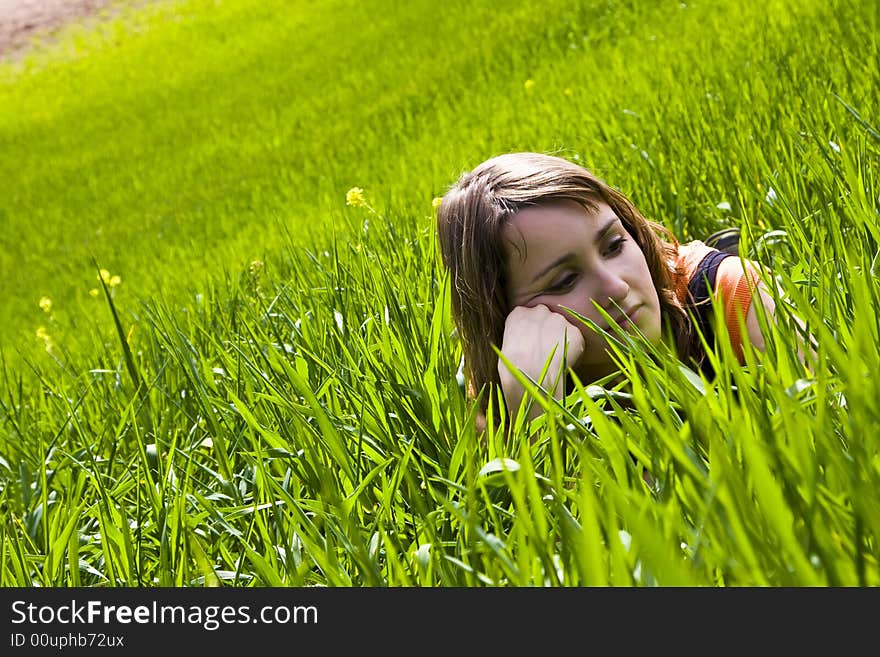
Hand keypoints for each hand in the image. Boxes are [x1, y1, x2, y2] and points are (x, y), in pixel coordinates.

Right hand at [497, 304, 584, 418]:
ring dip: (561, 341)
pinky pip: (576, 342)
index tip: (533, 343)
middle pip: (548, 320)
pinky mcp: (574, 332)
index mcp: (519, 313)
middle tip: (545, 352)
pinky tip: (563, 364)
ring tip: (553, 360)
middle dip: (549, 333)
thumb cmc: (512, 368)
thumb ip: (519, 336)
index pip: (529, 316)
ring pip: (564, 329)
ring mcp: (559, 319)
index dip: (533, 331)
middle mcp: (540, 311)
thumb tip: (528, 342)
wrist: (529, 376)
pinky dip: (574, 352)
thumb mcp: (505, 345)